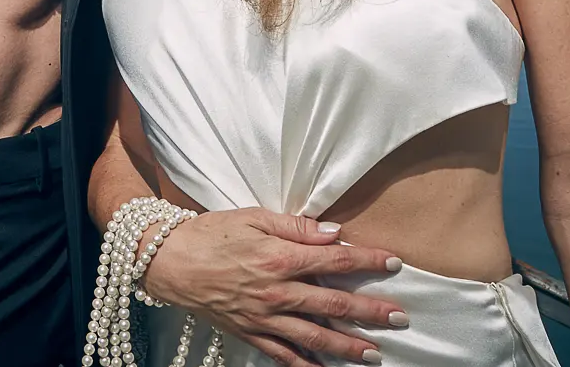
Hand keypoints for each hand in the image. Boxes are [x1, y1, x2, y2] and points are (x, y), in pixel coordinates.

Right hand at [141, 209, 406, 366]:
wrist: (169, 262)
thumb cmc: (212, 233)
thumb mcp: (253, 216)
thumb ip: (296, 226)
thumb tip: (334, 232)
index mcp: (280, 258)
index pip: (336, 261)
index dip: (368, 261)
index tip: (394, 264)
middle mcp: (277, 293)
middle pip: (334, 306)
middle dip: (370, 313)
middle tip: (400, 318)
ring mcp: (264, 318)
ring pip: (314, 338)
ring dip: (348, 347)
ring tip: (374, 354)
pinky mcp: (250, 333)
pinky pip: (283, 355)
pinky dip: (306, 366)